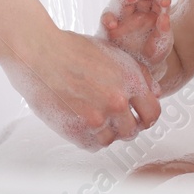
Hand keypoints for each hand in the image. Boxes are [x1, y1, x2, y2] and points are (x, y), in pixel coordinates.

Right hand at [2, 29, 162, 150]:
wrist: (38, 52)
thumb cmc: (71, 48)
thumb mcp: (112, 52)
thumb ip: (138, 73)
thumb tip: (155, 93)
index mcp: (130, 80)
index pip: (153, 113)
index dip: (146, 116)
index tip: (139, 118)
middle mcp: (117, 101)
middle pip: (133, 130)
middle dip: (124, 125)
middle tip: (111, 117)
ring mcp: (97, 118)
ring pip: (112, 139)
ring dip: (105, 131)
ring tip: (92, 116)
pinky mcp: (77, 130)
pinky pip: (93, 145)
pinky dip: (89, 137)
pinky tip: (81, 121)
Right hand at [99, 0, 172, 79]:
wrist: (142, 69)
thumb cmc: (154, 54)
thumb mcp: (163, 45)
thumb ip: (164, 31)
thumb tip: (165, 17)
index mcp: (153, 11)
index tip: (166, 2)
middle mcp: (138, 10)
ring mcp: (124, 16)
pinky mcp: (111, 26)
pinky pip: (107, 17)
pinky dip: (108, 18)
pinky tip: (113, 25)